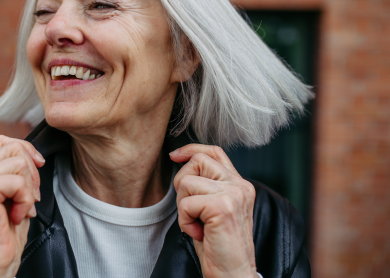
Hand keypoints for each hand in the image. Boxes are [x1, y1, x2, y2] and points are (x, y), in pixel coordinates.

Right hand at [0, 135, 44, 277]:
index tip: (39, 167)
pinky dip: (25, 199)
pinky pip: (18, 180)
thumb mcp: (14, 196)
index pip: (4, 142)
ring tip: (22, 209)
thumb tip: (34, 155)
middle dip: (32, 172)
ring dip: (29, 188)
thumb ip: (16, 173)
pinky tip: (16, 216)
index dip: (26, 150)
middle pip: (13, 147)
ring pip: (18, 162)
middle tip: (29, 200)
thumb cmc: (5, 235)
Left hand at [170, 144, 257, 277]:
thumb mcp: (213, 209)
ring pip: (187, 182)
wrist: (233, 273)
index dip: (192, 149)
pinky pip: (185, 203)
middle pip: (197, 161)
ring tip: (198, 224)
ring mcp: (233, 194)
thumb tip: (182, 162)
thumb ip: (207, 185)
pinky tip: (199, 233)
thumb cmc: (220, 246)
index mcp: (240, 185)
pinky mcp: (222, 207)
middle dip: (182, 185)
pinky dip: (185, 221)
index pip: (215, 152)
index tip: (175, 156)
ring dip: (183, 207)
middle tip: (192, 211)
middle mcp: (240, 186)